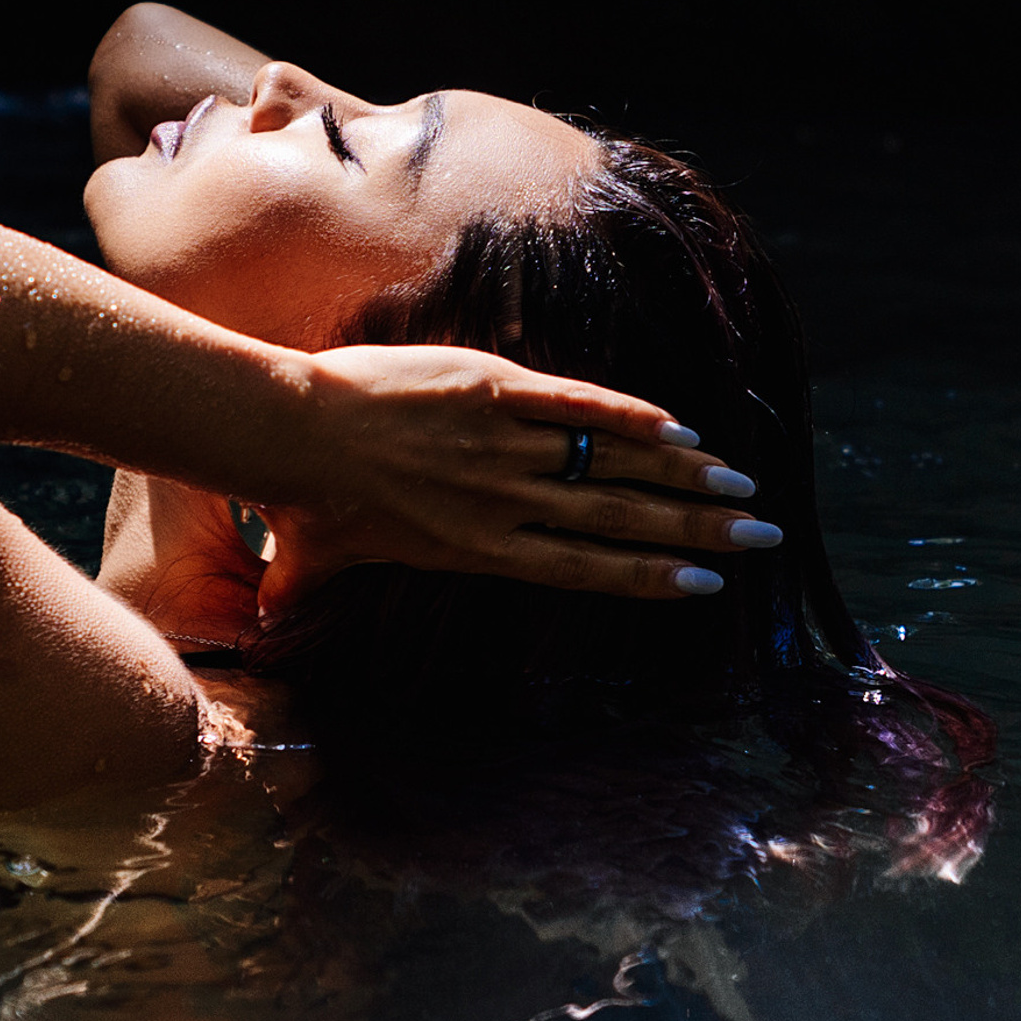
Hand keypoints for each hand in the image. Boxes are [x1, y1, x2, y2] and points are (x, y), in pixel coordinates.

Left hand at [248, 344, 780, 616]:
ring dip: (682, 477)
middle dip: (697, 532)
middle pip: (620, 523)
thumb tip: (260, 631)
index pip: (582, 570)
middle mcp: (503, 505)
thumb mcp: (308, 563)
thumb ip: (299, 596)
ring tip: (740, 486)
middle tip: (760, 537)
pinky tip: (677, 428)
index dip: (649, 579)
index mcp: (476, 549)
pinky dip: (629, 417)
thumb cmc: (300, 502)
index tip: (705, 587)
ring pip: (612, 467)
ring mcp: (503, 445)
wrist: (294, 431)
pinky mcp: (493, 389)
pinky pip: (577, 406)